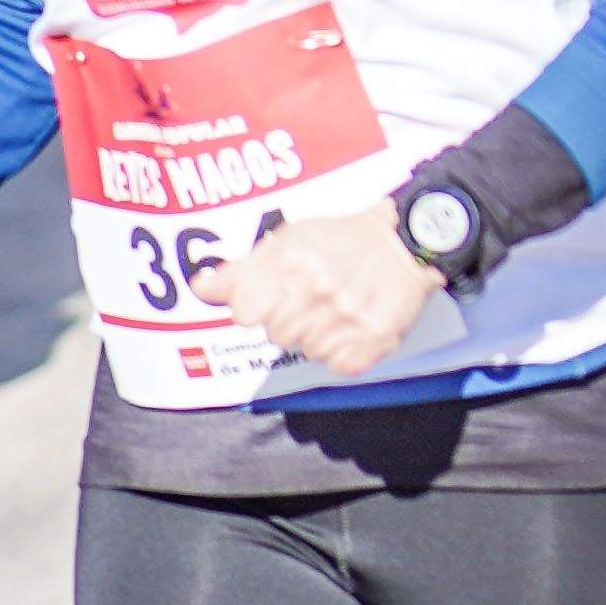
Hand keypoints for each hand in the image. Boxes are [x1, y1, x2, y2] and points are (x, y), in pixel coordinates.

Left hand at [201, 208, 441, 374]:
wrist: (405, 243)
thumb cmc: (340, 240)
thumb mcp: (287, 241)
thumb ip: (241, 270)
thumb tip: (201, 288)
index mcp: (293, 264)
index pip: (246, 313)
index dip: (257, 305)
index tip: (274, 293)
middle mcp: (320, 292)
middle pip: (276, 334)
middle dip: (289, 317)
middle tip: (314, 296)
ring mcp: (348, 320)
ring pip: (307, 350)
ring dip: (317, 333)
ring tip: (337, 307)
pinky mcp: (373, 342)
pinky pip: (337, 363)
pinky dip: (343, 349)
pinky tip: (353, 325)